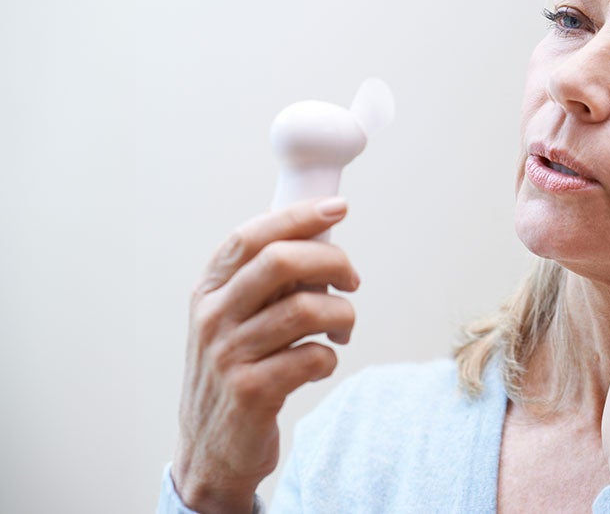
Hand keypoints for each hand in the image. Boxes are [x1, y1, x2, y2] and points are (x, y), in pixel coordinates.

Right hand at [171, 198, 360, 513]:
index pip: (251, 236)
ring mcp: (228, 356)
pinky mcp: (251, 392)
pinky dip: (330, 356)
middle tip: (352, 280)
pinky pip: (312, 357)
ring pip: (305, 309)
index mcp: (208, 291)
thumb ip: (266, 282)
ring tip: (342, 328)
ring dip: (341, 314)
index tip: (338, 208)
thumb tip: (321, 236)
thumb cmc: (236, 372)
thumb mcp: (234, 320)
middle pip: (280, 262)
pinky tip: (322, 363)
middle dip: (332, 262)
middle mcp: (212, 318)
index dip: (298, 216)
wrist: (210, 450)